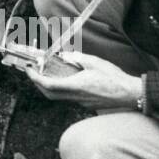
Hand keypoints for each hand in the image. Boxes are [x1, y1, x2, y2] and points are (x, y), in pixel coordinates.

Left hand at [25, 50, 141, 110]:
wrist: (129, 94)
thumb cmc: (114, 78)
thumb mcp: (94, 62)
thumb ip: (76, 58)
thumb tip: (65, 56)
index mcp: (75, 86)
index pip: (48, 84)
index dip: (34, 78)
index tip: (29, 69)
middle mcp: (75, 97)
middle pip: (49, 94)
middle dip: (37, 84)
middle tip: (33, 72)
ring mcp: (80, 102)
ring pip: (58, 97)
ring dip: (48, 87)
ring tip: (45, 74)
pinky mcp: (86, 103)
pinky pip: (68, 98)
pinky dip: (60, 89)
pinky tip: (63, 79)